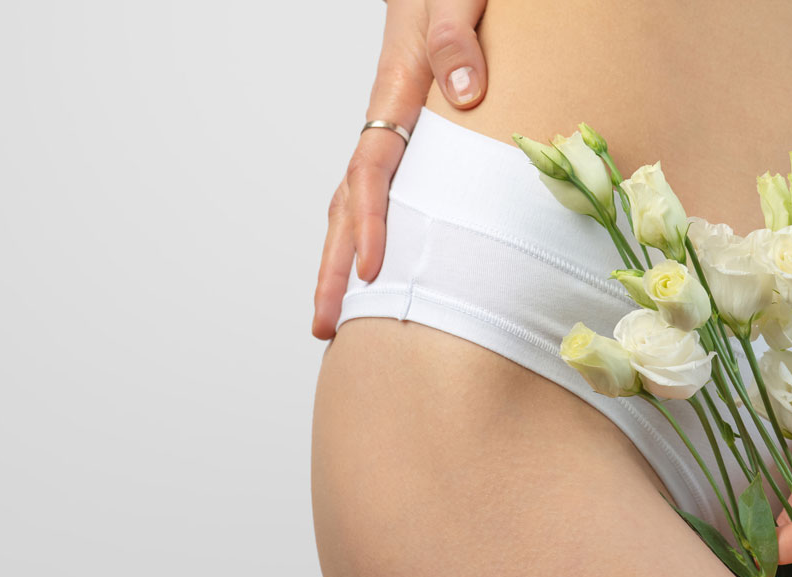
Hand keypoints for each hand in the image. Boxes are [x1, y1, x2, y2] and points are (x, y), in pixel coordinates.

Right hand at [312, 0, 489, 339]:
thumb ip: (456, 35)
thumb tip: (466, 93)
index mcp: (396, 92)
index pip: (373, 170)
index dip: (372, 224)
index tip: (373, 272)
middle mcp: (387, 118)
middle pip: (349, 201)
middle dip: (335, 265)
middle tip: (325, 325)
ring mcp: (394, 128)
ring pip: (357, 201)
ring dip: (344, 257)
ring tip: (337, 316)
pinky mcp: (411, 132)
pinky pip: (383, 189)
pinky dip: (373, 231)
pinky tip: (379, 265)